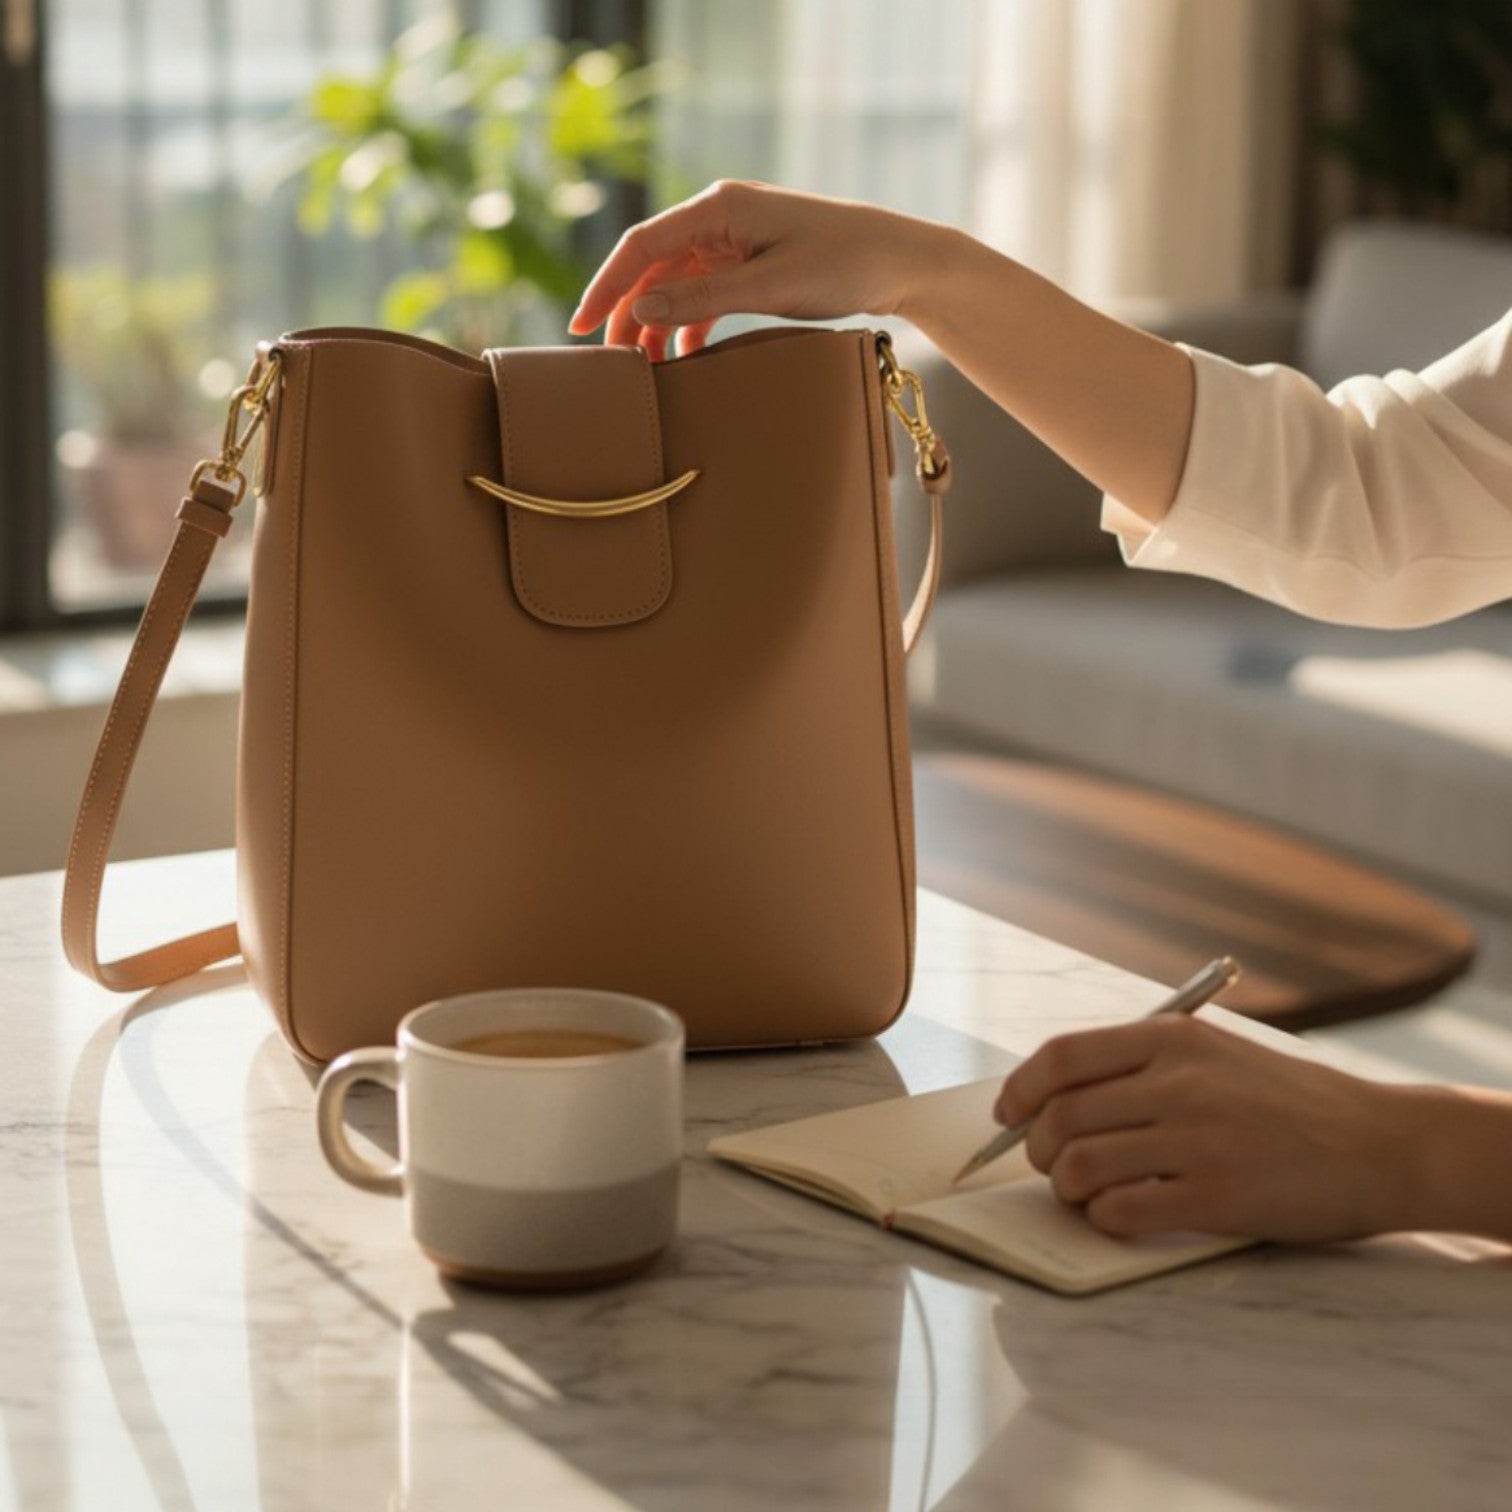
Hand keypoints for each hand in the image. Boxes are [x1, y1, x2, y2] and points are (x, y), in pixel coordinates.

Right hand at [569, 180, 948, 360]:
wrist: (899, 261)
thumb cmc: (842, 264)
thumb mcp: (770, 285)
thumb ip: (703, 298)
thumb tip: (640, 311)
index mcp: (718, 207)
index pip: (642, 245)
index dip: (606, 286)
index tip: (581, 327)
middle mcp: (720, 219)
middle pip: (653, 268)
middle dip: (627, 314)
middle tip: (610, 363)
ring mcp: (734, 242)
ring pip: (676, 286)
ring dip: (657, 325)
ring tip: (644, 370)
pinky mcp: (751, 266)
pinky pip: (705, 297)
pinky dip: (690, 327)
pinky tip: (684, 360)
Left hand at [995, 1016, 1425, 1242]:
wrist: (1383, 1144)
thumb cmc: (1292, 1103)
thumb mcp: (1218, 1055)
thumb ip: (1145, 1065)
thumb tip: (1057, 1095)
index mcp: (1172, 1039)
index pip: (1061, 1057)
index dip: (1020, 1089)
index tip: (1007, 1113)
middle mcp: (1177, 1082)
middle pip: (1059, 1116)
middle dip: (1036, 1147)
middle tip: (1048, 1164)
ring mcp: (1196, 1140)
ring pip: (1080, 1164)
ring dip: (1066, 1187)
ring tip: (1083, 1193)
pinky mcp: (1216, 1197)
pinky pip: (1122, 1211)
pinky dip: (1104, 1218)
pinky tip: (1120, 1216)